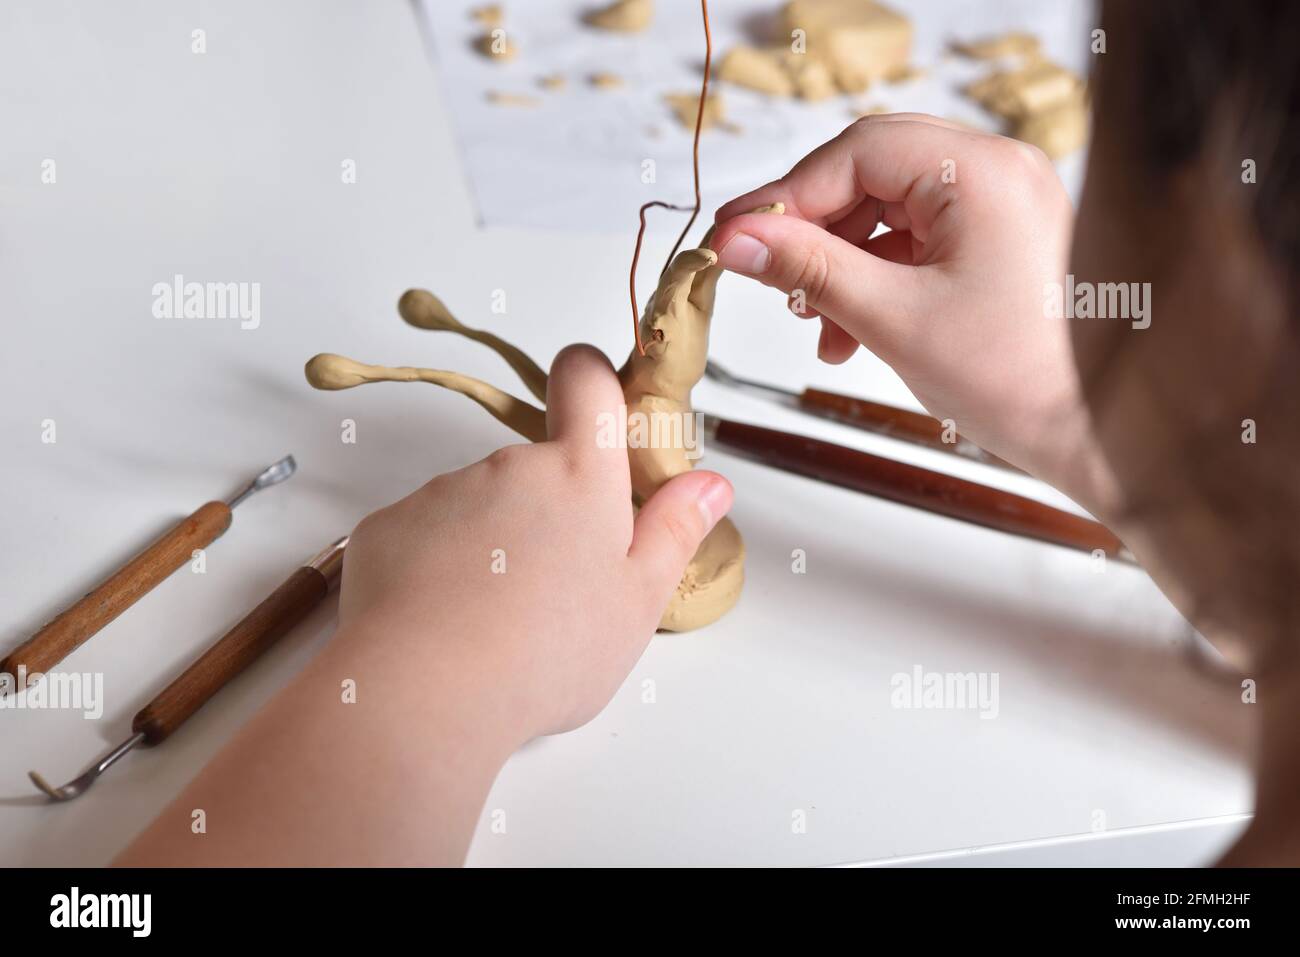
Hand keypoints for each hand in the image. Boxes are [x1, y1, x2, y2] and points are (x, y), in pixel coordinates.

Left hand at [338, 343, 733, 741]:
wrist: (424, 690)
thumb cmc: (546, 650)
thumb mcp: (637, 601)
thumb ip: (674, 532)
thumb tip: (709, 486)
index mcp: (579, 474)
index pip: (586, 377)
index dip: (595, 385)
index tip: (603, 423)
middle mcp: (508, 466)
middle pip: (536, 464)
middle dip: (550, 511)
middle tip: (559, 588)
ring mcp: (442, 492)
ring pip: (481, 506)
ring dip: (495, 545)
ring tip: (500, 622)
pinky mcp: (386, 527)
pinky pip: (424, 536)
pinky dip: (438, 569)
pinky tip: (447, 625)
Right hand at [711, 114, 1114, 512]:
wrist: (1096, 434)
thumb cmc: (1019, 380)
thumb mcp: (892, 318)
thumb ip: (808, 269)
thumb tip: (738, 239)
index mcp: (982, 172)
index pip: (856, 152)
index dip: (786, 195)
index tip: (736, 235)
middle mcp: (999, 172)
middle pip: (871, 174)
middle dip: (814, 230)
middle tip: (765, 272)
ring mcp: (1004, 204)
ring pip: (889, 210)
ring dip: (841, 262)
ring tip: (816, 320)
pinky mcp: (1002, 239)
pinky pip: (918, 239)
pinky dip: (877, 276)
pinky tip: (851, 328)